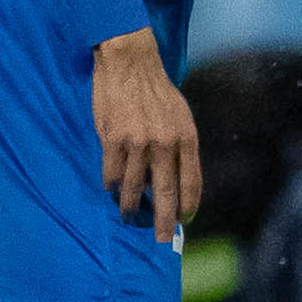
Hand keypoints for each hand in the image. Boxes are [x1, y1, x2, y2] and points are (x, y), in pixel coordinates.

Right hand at [93, 26, 200, 243]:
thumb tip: (171, 179)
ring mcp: (138, 143)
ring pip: (133, 188)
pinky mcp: (113, 140)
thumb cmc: (157, 90)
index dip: (188, 206)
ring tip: (128, 217)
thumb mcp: (180, 116)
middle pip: (165, 194)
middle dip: (163, 221)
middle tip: (160, 239)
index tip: (184, 221)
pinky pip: (111, 174)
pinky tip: (110, 190)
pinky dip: (111, 185)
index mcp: (186, 138)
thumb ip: (178, 146)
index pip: (191, 183)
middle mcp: (164, 144)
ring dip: (130, 207)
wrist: (130, 62)